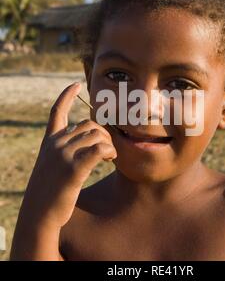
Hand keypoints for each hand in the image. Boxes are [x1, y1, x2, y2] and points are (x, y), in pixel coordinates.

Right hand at [20, 82, 116, 228]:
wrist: (38, 215)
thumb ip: (65, 151)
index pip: (57, 111)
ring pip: (96, 135)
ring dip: (109, 143)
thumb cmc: (50, 191)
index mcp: (50, 141)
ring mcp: (63, 155)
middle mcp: (56, 144)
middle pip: (88, 124)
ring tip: (110, 156)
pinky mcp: (73, 168)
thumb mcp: (52, 166)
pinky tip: (111, 158)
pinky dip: (109, 151)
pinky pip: (98, 149)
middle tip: (108, 149)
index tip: (76, 84)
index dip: (67, 96)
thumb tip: (89, 144)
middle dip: (103, 133)